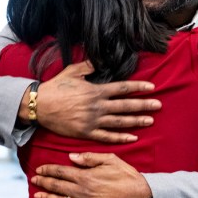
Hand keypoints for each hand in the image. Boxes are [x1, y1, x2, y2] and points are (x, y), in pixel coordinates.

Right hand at [32, 61, 161, 142]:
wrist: (38, 106)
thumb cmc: (55, 88)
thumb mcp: (72, 72)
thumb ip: (88, 66)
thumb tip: (100, 60)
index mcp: (95, 90)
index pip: (123, 88)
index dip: (138, 87)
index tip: (151, 87)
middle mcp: (97, 106)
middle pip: (126, 105)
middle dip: (144, 105)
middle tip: (158, 105)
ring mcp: (92, 121)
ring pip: (120, 121)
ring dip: (136, 121)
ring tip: (150, 120)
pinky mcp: (86, 132)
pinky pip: (107, 136)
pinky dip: (121, 137)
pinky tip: (133, 137)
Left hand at [32, 152, 151, 197]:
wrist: (140, 196)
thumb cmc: (126, 176)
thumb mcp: (110, 159)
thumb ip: (89, 158)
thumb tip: (71, 157)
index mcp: (86, 176)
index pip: (61, 172)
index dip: (48, 170)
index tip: (39, 169)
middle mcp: (82, 191)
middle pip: (57, 186)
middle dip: (43, 182)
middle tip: (34, 180)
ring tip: (38, 195)